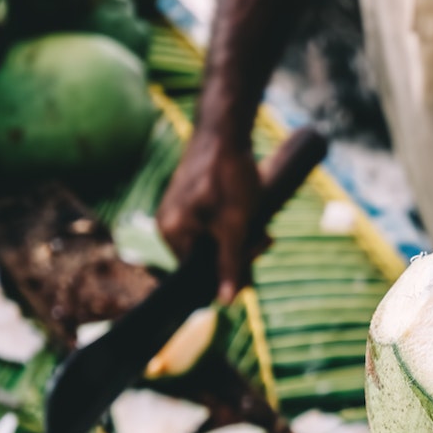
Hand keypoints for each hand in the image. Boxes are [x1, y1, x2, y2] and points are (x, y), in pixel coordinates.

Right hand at [156, 130, 262, 302]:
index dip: (228, 273)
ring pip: (213, 241)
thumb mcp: (236, 227)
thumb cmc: (230, 177)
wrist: (226, 130)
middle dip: (238, 253)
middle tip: (265, 239)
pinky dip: (232, 224)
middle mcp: (167, 225)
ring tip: (262, 225)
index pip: (197, 276)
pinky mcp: (190, 200)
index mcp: (172, 234)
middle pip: (206, 259)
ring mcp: (177, 211)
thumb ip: (229, 264)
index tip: (254, 257)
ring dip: (240, 238)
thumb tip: (224, 303)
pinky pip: (211, 225)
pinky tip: (250, 212)